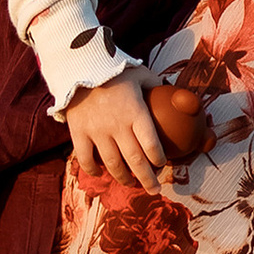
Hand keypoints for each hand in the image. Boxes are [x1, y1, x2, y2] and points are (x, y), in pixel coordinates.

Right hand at [63, 72, 174, 190]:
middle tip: (154, 190)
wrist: (79, 64)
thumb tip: (174, 94)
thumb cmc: (113, 69)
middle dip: (147, 179)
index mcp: (136, 113)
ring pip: (112, 164)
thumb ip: (156, 85)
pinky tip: (99, 174)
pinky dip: (93, 170)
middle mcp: (117, 126)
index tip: (162, 164)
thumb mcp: (140, 73)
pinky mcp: (79, 133)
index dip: (159, 160)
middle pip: (135, 161)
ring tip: (130, 183)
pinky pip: (86, 159)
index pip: (152, 145)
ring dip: (123, 178)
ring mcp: (97, 131)